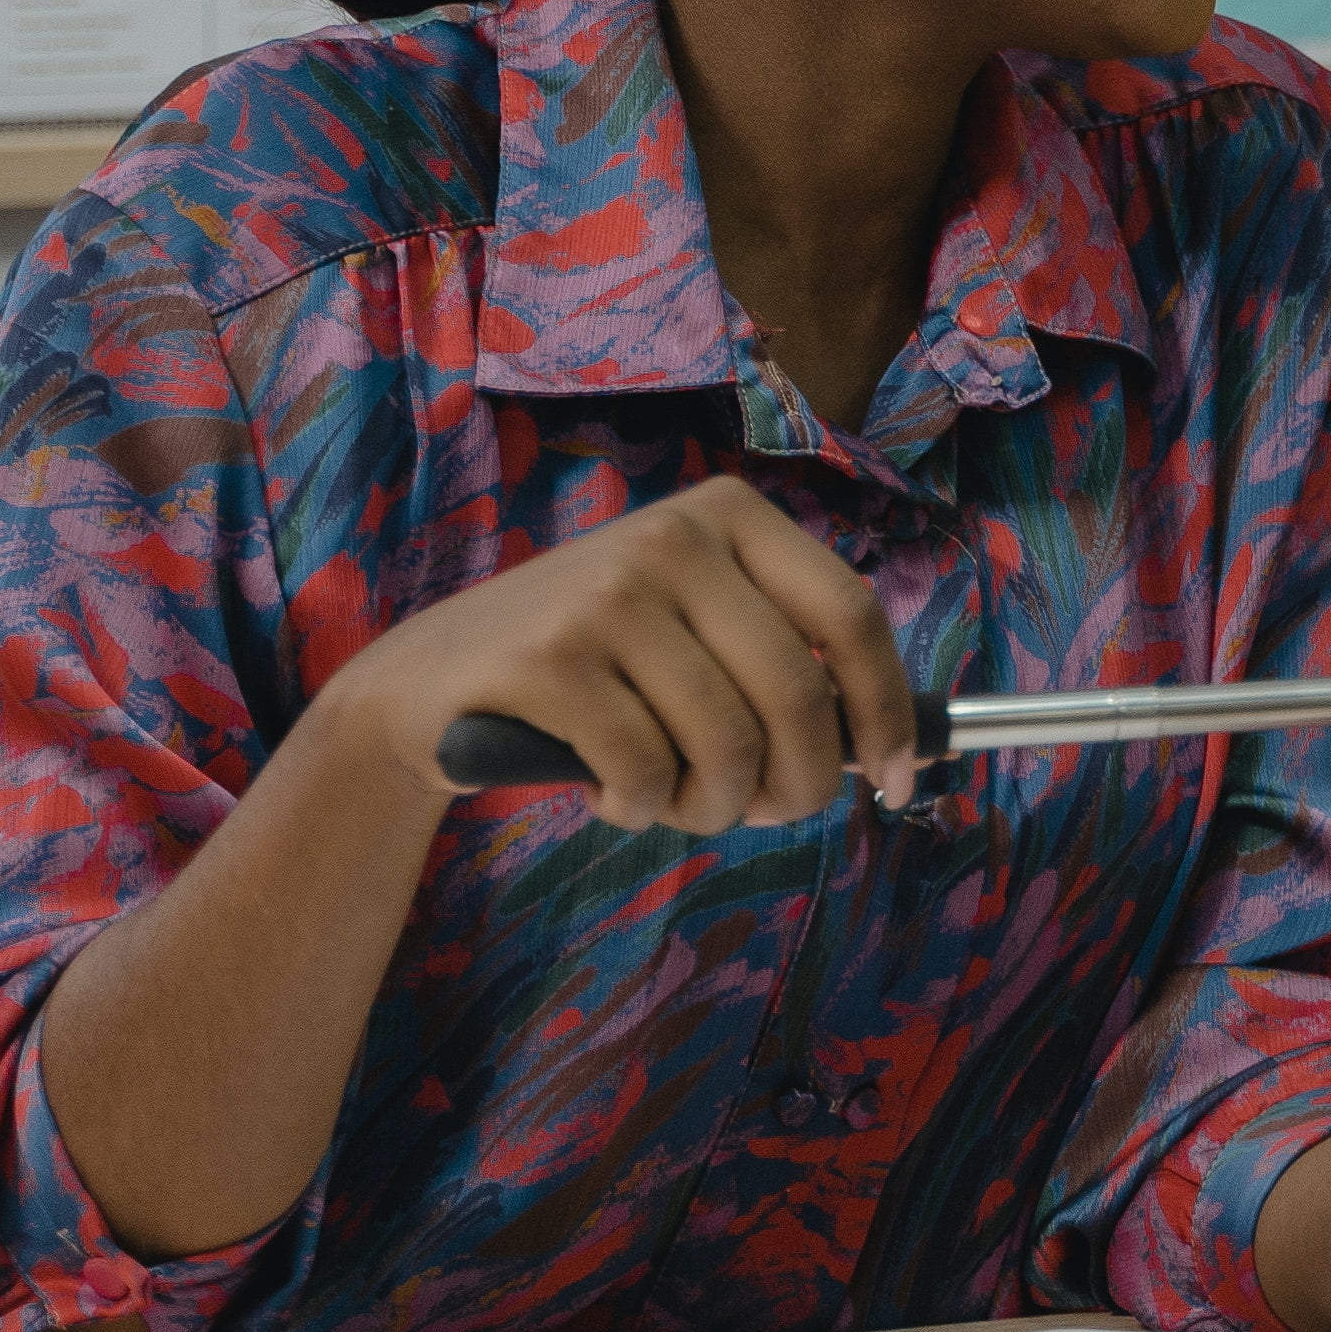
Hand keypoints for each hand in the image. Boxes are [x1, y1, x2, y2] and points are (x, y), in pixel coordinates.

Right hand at [333, 475, 918, 832]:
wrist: (428, 685)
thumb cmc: (593, 671)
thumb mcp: (694, 629)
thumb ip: (785, 661)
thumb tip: (902, 744)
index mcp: (729, 516)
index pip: (851, 614)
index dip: (887, 710)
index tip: (900, 783)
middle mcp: (673, 536)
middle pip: (798, 694)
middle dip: (798, 785)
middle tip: (763, 815)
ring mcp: (607, 592)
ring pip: (726, 745)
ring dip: (712, 807)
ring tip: (673, 801)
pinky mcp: (549, 657)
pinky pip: (647, 772)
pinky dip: (641, 807)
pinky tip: (610, 791)